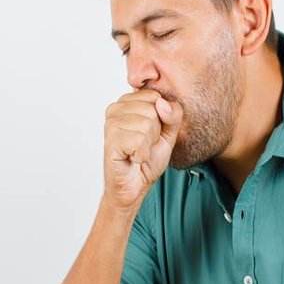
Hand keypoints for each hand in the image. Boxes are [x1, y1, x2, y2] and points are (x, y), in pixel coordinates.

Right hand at [103, 88, 182, 210]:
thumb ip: (173, 115)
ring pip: (146, 125)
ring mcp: (110, 124)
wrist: (135, 185)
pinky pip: (139, 140)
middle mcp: (115, 109)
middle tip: (143, 145)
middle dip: (155, 133)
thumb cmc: (147, 160)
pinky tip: (133, 158)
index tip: (150, 134)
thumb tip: (162, 103)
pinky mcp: (110, 140)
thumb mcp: (168, 134)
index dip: (161, 119)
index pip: (155, 97)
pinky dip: (142, 154)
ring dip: (148, 145)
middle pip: (152, 110)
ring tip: (138, 152)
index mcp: (127, 103)